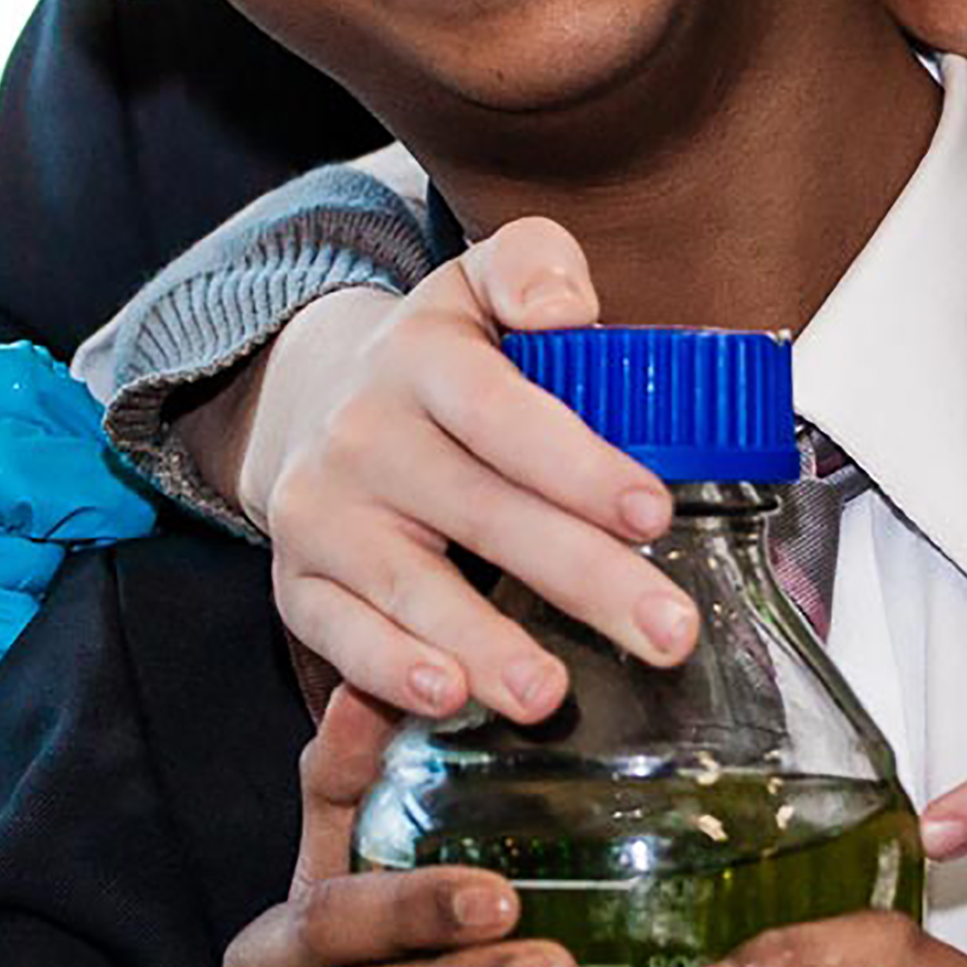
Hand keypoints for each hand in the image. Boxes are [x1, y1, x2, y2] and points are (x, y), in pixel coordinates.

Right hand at [188, 217, 695, 719]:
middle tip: (667, 631)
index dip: (577, 464)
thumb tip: (569, 309)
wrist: (308, 400)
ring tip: (551, 694)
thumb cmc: (440, 359)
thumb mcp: (479, 283)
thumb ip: (533, 266)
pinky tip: (447, 699)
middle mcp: (365, 435)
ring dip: (483, 642)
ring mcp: (325, 514)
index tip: (653, 514)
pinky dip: (390, 671)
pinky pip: (342, 634)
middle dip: (581, 576)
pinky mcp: (299, 582)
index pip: (503, 411)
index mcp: (424, 357)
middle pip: (481, 511)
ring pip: (409, 583)